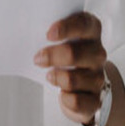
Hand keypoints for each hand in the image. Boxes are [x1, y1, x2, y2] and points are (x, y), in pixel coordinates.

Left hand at [34, 11, 107, 125]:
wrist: (86, 85)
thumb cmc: (69, 55)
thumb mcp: (65, 38)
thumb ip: (53, 32)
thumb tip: (26, 30)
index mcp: (92, 31)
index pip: (83, 24)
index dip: (66, 28)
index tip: (48, 35)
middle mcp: (98, 53)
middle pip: (74, 53)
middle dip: (51, 56)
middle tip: (37, 58)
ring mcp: (98, 77)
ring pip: (72, 79)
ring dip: (56, 77)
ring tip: (49, 76)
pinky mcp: (96, 100)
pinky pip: (76, 101)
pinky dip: (65, 98)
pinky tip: (62, 93)